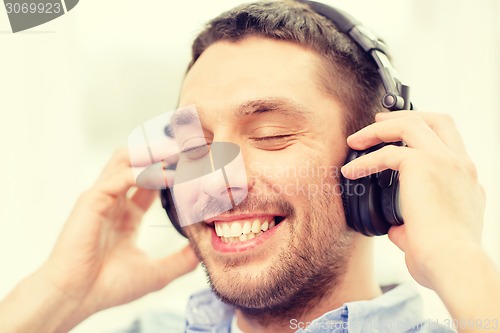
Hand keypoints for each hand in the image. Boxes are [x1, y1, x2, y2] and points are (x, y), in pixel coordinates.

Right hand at [36, 148, 198, 329]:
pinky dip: (143, 172)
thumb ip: (180, 260)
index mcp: (128, 215)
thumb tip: (204, 252)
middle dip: (162, 153)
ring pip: (125, 159)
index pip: (151, 181)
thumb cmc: (108, 287)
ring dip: (152, 153)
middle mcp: (115, 201)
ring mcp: (102, 198)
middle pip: (137, 161)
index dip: (172, 170)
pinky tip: (166, 177)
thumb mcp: (156, 272)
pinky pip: (119, 176)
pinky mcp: (92, 200)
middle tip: (190, 149)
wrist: (77, 298)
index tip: (196, 165)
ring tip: (178, 153)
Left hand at [341, 111, 484, 288]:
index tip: (399, 137)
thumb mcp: (432, 233)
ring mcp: (445, 161)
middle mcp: (461, 165)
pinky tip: (350, 171)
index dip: (424, 133)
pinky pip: (387, 152)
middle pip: (437, 120)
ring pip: (411, 124)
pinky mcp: (424, 165)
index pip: (449, 142)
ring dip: (379, 129)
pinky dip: (365, 160)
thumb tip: (396, 227)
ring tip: (356, 139)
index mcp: (466, 179)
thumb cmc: (442, 258)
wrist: (452, 265)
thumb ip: (413, 223)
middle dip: (405, 116)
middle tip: (378, 122)